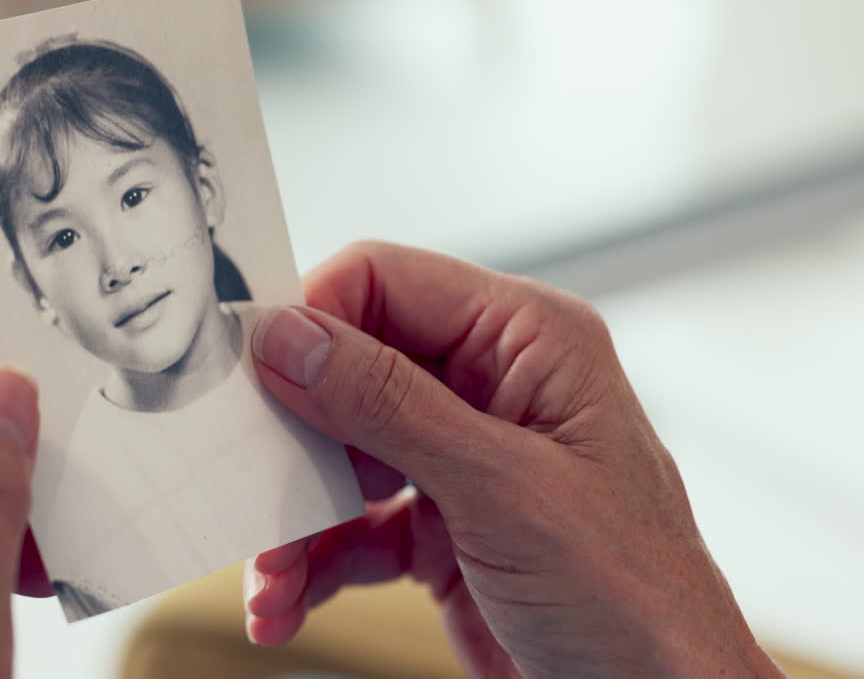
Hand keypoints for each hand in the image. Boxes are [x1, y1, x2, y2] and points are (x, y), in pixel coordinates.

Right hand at [244, 242, 783, 677]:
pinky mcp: (444, 525)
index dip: (312, 317)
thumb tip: (290, 337)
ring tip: (271, 573)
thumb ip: (388, 405)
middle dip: (294, 436)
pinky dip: (315, 561)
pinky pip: (355, 524)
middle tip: (248, 482)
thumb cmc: (634, 598)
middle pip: (352, 370)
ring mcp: (465, 457)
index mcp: (528, 339)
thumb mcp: (502, 489)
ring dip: (296, 516)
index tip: (254, 374)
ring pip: (342, 454)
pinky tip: (287, 601)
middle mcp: (492, 386)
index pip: (387, 282)